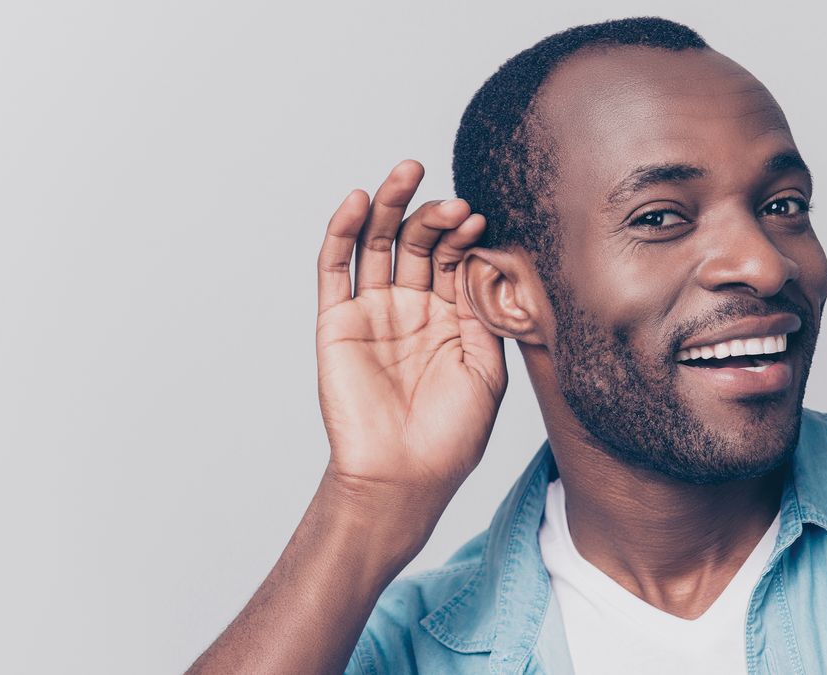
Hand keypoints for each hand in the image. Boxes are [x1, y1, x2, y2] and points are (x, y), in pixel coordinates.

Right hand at [315, 160, 506, 502]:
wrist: (405, 476)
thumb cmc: (452, 434)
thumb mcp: (488, 369)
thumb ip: (486, 313)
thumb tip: (491, 260)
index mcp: (450, 317)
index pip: (455, 258)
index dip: (465, 235)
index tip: (480, 219)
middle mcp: (411, 308)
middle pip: (418, 243)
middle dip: (434, 215)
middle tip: (451, 200)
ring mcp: (373, 312)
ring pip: (377, 244)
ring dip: (390, 205)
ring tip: (406, 172)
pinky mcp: (337, 322)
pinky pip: (335, 269)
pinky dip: (342, 231)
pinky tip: (357, 201)